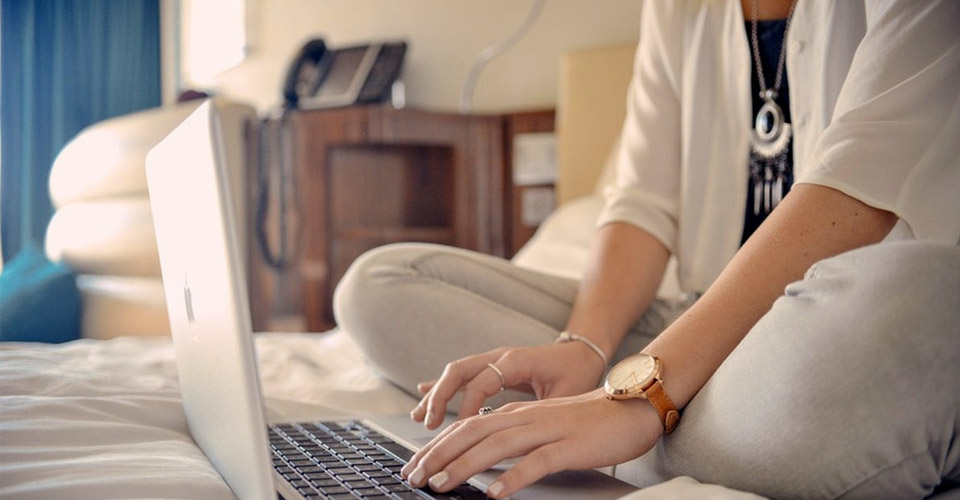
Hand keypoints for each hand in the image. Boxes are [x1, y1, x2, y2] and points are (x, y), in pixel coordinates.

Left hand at [401, 389, 663, 498]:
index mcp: (517, 414)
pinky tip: (495, 494)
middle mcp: (526, 418)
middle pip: (471, 433)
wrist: (631, 407)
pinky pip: (537, 462)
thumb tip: (482, 457)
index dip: (436, 447)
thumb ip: (514, 436)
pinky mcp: (569, 446)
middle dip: (437, 456)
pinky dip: (513, 478)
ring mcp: (547, 430)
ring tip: (439, 486)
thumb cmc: (588, 422)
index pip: (466, 427)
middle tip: (413, 477)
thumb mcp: (543, 426)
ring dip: (463, 466)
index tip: (414, 466)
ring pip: (496, 446)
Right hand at [411, 342, 606, 428]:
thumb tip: (522, 434)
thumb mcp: (566, 393)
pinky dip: (442, 386)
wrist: (582, 352)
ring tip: (419, 418)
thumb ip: (542, 409)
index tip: (461, 429)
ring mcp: (494, 359)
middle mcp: (500, 356)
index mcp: (517, 360)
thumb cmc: (577, 372)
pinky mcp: (492, 367)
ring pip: (456, 373)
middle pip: (459, 371)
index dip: (469, 405)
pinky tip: (424, 395)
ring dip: (436, 394)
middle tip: (428, 424)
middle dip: (440, 397)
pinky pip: (462, 375)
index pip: (483, 381)